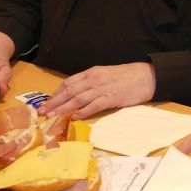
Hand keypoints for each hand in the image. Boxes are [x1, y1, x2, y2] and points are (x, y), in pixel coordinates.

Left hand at [39, 62, 155, 118]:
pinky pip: (93, 106)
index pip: (69, 82)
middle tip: (42, 112)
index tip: (47, 102)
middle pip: (69, 91)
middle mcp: (94, 79)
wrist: (147, 76)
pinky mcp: (111, 98)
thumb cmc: (128, 76)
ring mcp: (102, 88)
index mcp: (92, 72)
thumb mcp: (107, 74)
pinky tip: (74, 118)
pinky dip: (82, 112)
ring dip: (63, 109)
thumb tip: (78, 94)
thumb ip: (92, 82)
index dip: (56, 93)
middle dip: (54, 102)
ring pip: (77, 99)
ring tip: (52, 117)